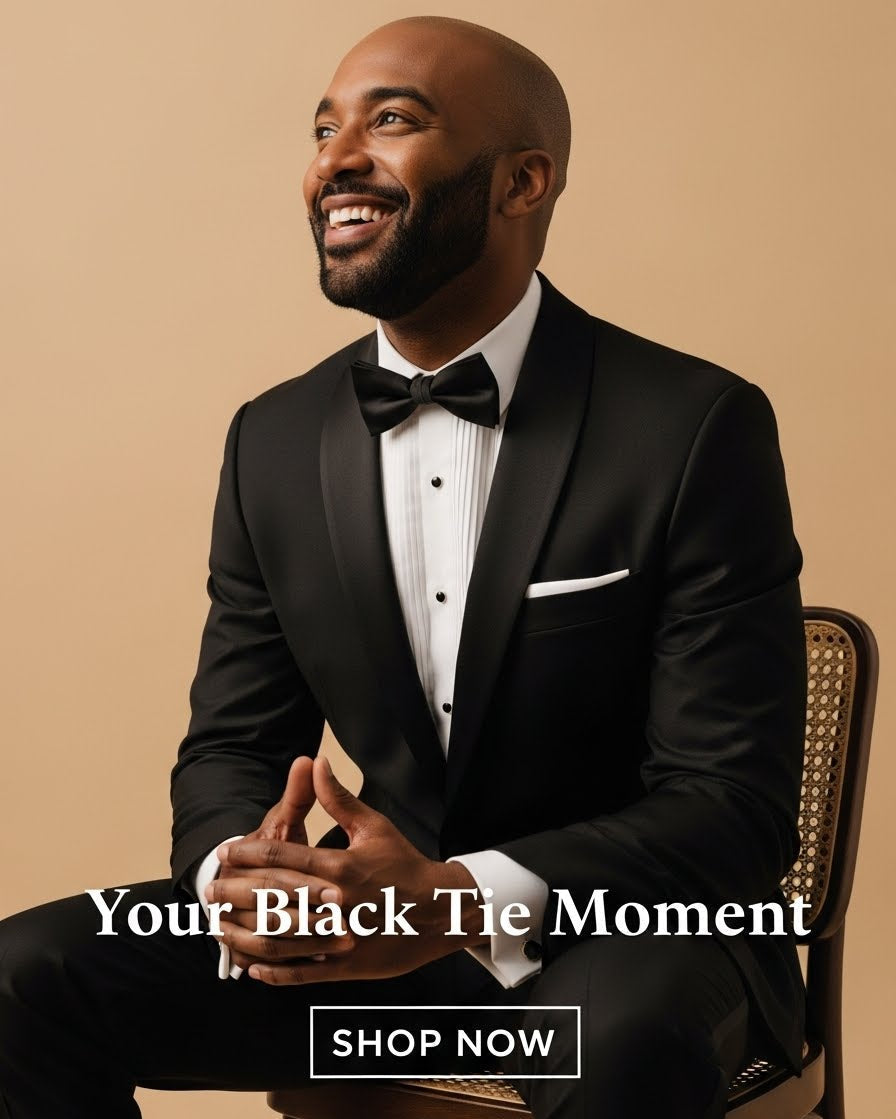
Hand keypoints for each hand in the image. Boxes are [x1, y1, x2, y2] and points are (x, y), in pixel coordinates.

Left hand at [217, 756, 486, 983]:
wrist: (442, 909)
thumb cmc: (404, 863)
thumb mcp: (373, 826)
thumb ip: (338, 798)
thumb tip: (315, 763)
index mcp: (341, 868)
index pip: (284, 859)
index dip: (249, 854)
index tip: (226, 852)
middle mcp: (338, 904)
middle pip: (274, 898)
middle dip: (237, 893)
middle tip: (210, 890)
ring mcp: (342, 938)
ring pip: (283, 939)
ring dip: (246, 935)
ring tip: (221, 928)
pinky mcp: (348, 966)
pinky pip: (304, 972)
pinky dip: (275, 973)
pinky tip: (253, 968)